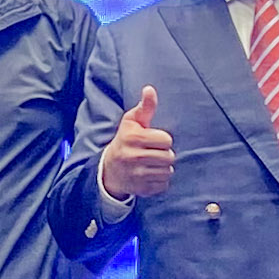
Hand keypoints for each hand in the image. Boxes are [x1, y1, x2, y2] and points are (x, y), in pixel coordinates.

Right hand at [98, 84, 173, 201]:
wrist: (109, 170)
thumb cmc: (125, 141)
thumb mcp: (131, 122)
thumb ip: (144, 107)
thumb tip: (150, 89)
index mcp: (133, 138)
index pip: (166, 140)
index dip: (161, 139)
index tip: (151, 140)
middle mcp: (134, 157)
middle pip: (169, 156)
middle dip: (163, 154)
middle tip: (151, 153)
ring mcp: (137, 175)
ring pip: (168, 171)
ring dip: (162, 168)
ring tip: (150, 164)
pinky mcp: (141, 189)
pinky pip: (163, 185)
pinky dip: (159, 181)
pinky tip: (148, 175)